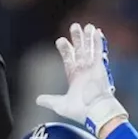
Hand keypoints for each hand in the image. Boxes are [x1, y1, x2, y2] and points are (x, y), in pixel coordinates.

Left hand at [35, 22, 128, 137]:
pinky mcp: (99, 67)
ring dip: (87, 38)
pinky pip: (98, 51)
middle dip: (77, 39)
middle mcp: (84, 71)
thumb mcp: (60, 105)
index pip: (69, 60)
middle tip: (74, 26)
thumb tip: (37, 100)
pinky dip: (97, 42)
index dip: (65, 50)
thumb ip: (49, 100)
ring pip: (89, 49)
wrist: (95, 112)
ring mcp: (92, 69)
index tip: (61, 40)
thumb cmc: (80, 111)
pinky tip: (96, 31)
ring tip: (87, 26)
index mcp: (75, 78)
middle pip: (80, 51)